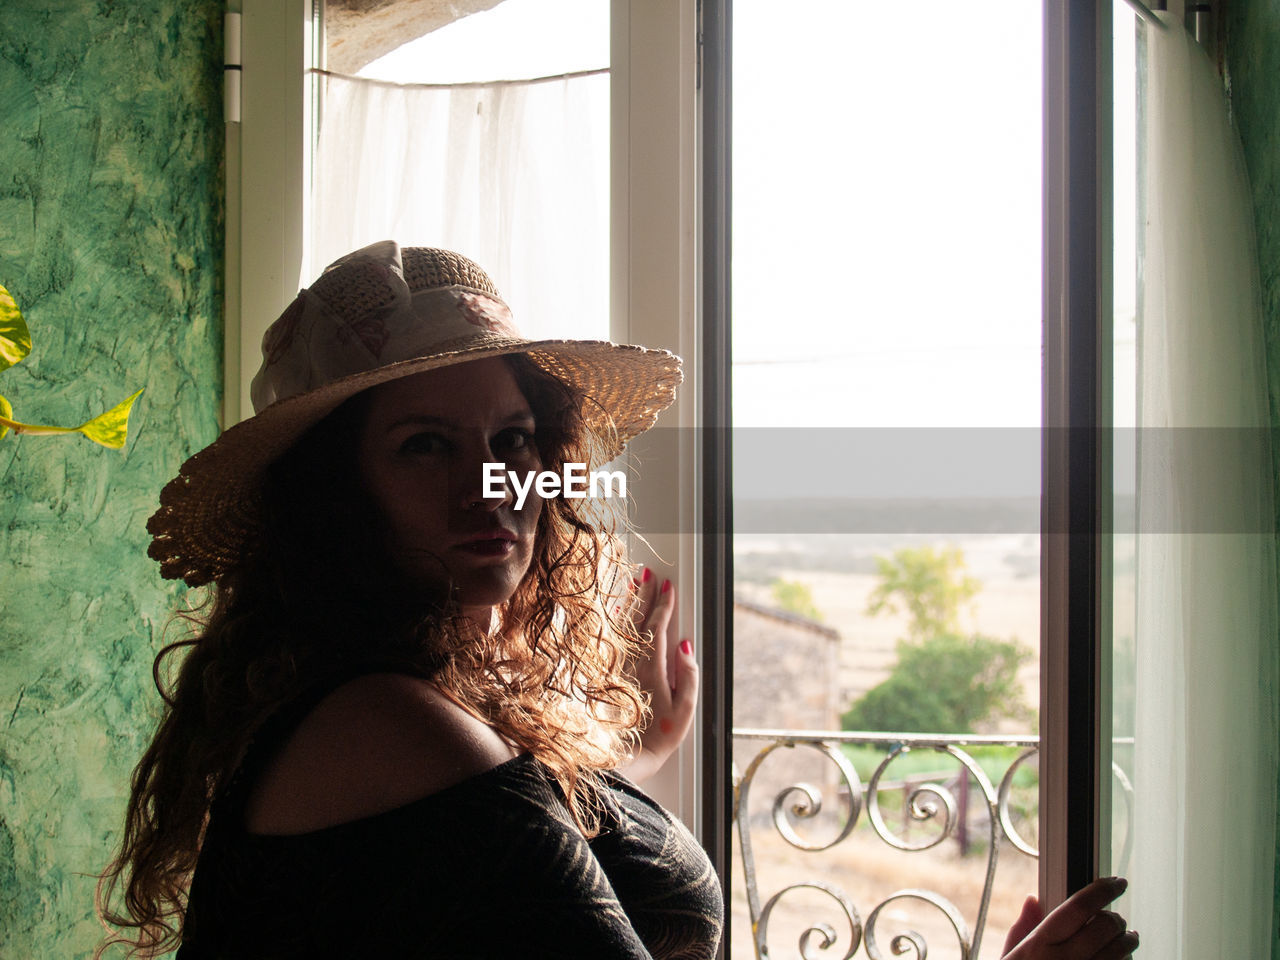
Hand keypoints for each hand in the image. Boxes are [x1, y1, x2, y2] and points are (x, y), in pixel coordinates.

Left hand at [617, 567, 698, 783]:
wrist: (623, 757)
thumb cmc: (658, 736)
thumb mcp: (685, 710)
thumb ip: (688, 675)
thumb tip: (686, 645)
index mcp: (653, 668)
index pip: (658, 627)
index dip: (664, 606)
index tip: (669, 586)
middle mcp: (632, 663)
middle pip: (638, 621)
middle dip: (646, 595)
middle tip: (650, 573)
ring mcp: (618, 668)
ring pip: (623, 627)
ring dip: (629, 603)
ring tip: (633, 583)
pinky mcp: (608, 676)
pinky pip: (611, 640)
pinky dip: (615, 622)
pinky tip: (617, 612)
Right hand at [1002, 878, 1137, 958]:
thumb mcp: (1009, 957)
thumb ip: (1023, 928)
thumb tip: (1034, 900)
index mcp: (1040, 944)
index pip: (1080, 907)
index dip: (1103, 890)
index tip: (1116, 883)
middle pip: (1105, 927)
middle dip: (1116, 918)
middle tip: (1117, 918)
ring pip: (1121, 952)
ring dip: (1128, 941)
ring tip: (1127, 938)